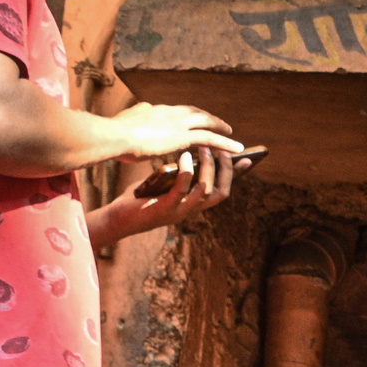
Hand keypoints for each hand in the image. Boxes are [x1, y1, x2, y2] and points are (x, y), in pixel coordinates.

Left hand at [87, 147, 247, 248]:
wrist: (119, 219)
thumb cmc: (142, 199)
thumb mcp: (165, 184)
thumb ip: (179, 173)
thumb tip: (191, 149)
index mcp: (194, 204)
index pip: (223, 189)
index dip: (236, 175)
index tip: (247, 158)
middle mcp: (191, 211)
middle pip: (221, 192)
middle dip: (225, 170)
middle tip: (222, 150)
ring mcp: (179, 211)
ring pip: (205, 190)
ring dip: (207, 168)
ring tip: (203, 148)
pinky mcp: (165, 209)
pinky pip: (182, 189)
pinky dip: (186, 172)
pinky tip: (184, 156)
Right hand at [104, 100, 240, 162]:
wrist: (111, 136)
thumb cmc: (110, 136)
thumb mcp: (120, 128)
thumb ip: (130, 125)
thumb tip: (129, 126)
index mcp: (151, 110)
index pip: (172, 111)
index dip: (184, 116)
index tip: (190, 119)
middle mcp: (166, 111)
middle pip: (192, 112)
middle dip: (206, 117)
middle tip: (217, 123)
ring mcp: (175, 122)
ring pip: (205, 122)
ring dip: (220, 127)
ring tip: (232, 134)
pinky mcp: (182, 136)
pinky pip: (210, 138)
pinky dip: (225, 142)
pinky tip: (237, 148)